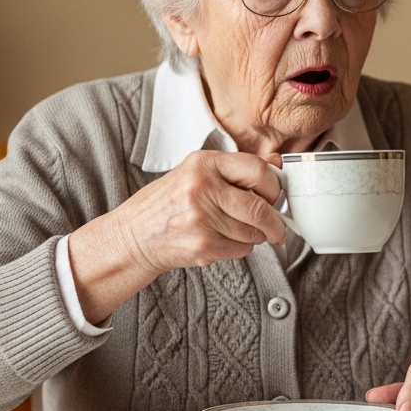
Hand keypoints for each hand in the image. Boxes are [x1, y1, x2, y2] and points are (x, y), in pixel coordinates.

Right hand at [69, 150, 285, 322]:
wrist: (132, 236)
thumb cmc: (167, 204)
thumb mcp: (197, 174)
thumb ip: (237, 169)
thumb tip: (277, 162)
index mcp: (203, 163)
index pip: (258, 170)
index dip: (274, 186)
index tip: (276, 196)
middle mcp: (201, 188)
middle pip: (259, 208)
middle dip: (275, 223)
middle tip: (277, 228)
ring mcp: (201, 219)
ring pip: (253, 232)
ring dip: (255, 236)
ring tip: (236, 231)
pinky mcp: (202, 246)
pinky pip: (241, 249)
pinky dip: (240, 247)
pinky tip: (221, 240)